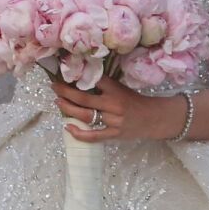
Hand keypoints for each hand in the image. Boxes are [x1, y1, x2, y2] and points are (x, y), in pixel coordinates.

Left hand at [50, 74, 179, 142]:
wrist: (154, 118)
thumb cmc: (134, 101)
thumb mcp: (121, 88)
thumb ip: (104, 85)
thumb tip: (80, 77)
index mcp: (115, 90)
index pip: (94, 80)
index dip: (78, 76)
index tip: (64, 73)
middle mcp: (113, 104)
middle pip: (84, 99)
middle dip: (66, 92)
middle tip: (54, 87)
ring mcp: (113, 120)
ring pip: (86, 115)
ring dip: (68, 109)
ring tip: (58, 102)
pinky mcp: (114, 134)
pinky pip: (94, 136)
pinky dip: (80, 133)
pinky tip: (68, 127)